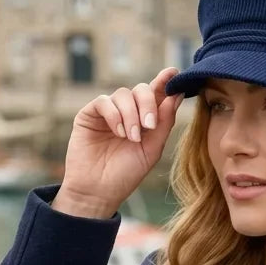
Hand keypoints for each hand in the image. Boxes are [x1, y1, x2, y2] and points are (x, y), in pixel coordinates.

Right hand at [54, 67, 183, 218]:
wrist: (98, 191)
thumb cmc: (126, 174)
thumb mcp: (152, 149)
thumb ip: (164, 122)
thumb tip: (177, 94)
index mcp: (144, 119)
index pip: (156, 94)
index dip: (165, 81)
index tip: (174, 73)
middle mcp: (126, 112)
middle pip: (141, 89)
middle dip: (148, 104)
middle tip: (149, 126)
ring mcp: (107, 113)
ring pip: (123, 94)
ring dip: (131, 114)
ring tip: (131, 138)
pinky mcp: (89, 115)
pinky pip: (104, 102)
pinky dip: (114, 115)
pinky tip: (118, 132)